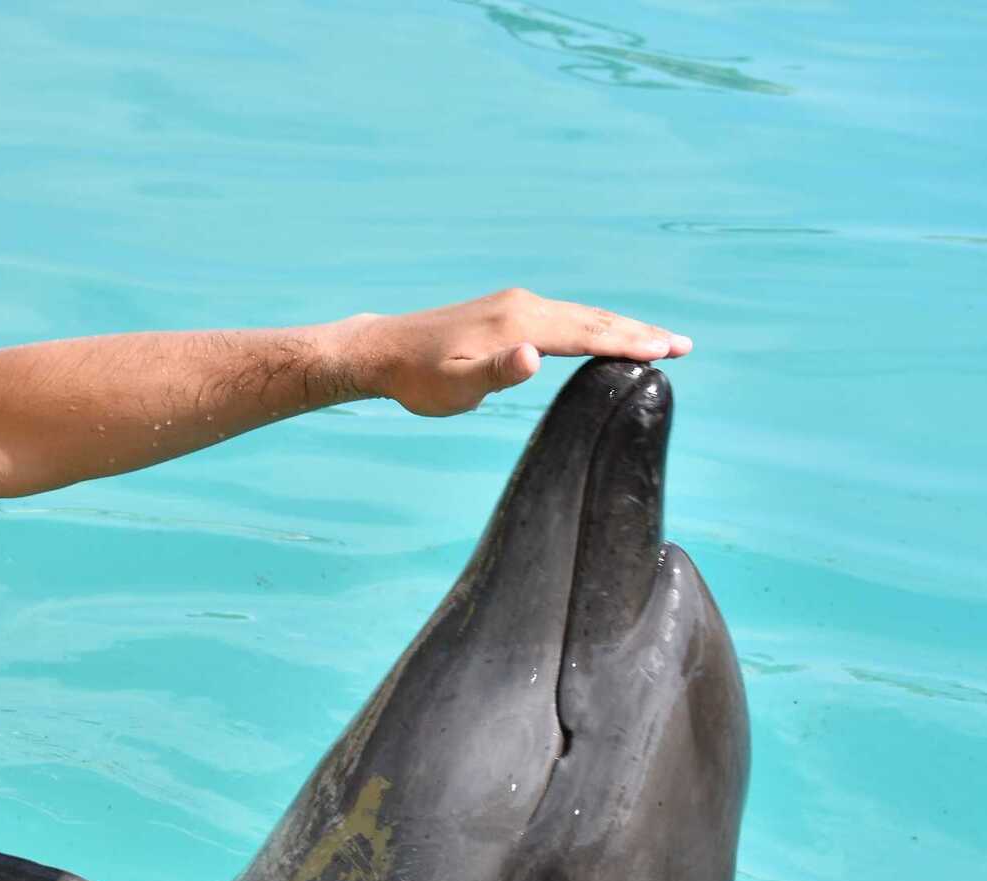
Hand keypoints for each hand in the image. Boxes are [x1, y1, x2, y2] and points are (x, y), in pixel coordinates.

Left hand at [334, 289, 691, 417]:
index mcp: (519, 324)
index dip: (629, 344)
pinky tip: (607, 334)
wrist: (385, 350)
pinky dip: (596, 324)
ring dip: (623, 326)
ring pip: (582, 314)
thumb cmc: (418, 379)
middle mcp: (524, 305)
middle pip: (593, 319)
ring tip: (661, 340)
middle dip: (640, 333)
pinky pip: (566, 315)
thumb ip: (497, 373)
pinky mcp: (509, 310)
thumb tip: (535, 356)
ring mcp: (517, 304)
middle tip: (684, 346)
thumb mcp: (454, 387)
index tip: (668, 351)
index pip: (586, 335)